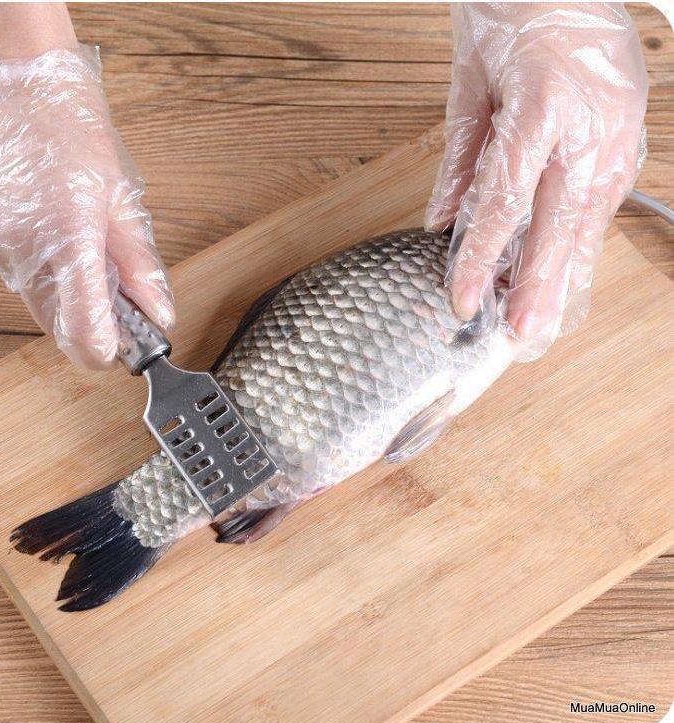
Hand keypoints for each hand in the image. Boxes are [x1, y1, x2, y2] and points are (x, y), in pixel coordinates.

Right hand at [0, 45, 174, 368]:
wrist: (11, 76)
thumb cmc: (71, 128)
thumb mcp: (122, 197)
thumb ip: (140, 266)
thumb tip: (160, 315)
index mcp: (69, 239)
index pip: (83, 334)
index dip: (105, 351)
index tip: (121, 347)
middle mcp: (21, 249)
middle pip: (57, 322)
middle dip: (87, 315)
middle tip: (106, 279)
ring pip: (31, 295)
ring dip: (57, 282)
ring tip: (70, 231)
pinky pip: (7, 266)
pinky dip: (29, 258)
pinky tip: (39, 219)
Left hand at [425, 3, 647, 357]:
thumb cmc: (512, 10)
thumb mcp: (470, 84)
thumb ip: (459, 161)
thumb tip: (441, 224)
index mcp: (543, 108)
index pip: (504, 204)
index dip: (482, 259)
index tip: (464, 300)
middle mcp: (590, 128)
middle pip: (558, 226)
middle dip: (538, 289)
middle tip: (522, 338)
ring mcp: (619, 134)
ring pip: (589, 223)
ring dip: (566, 276)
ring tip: (546, 323)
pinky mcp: (631, 138)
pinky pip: (602, 205)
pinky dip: (581, 243)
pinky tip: (567, 275)